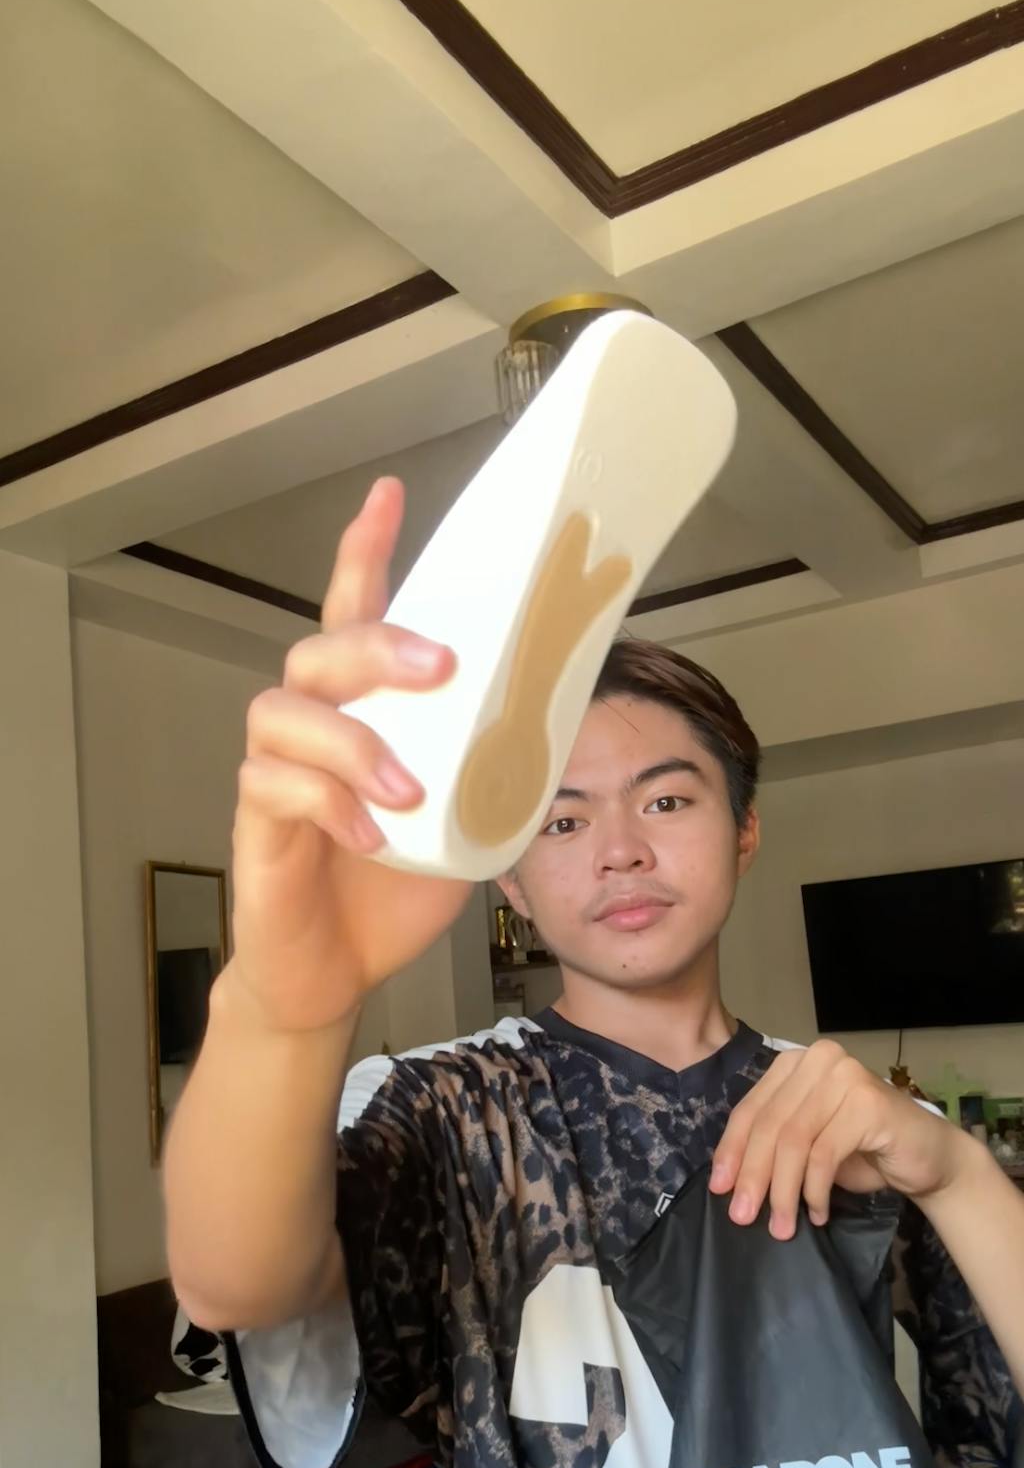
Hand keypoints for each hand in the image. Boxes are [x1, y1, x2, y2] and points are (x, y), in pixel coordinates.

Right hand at [228, 477, 470, 1033]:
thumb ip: (490, 761)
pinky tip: (370, 833)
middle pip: (320, 650)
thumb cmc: (392, 887)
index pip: (353, 612)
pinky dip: (328, 803)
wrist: (335, 971)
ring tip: (410, 788)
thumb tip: (561, 711)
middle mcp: (312, 728)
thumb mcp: (465, 815)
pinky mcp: (258, 824)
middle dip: (379, 646)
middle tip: (442, 667)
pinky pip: (274, 789)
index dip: (366, 552)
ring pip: (284, 712)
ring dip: (356, 741)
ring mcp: (277, 774)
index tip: (388, 496)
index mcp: (363, 712)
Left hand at [710, 1041, 971, 1238]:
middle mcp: (819, 1060)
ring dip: (783, 1190)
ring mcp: (845, 1076)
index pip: (751, 1109)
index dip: (731, 1151)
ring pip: (793, 1140)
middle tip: (743, 1216)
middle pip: (769, 1125)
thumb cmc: (864, 1151)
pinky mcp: (868, 1102)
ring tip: (782, 1226)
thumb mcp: (807, 1145)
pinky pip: (824, 1154)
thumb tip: (727, 1180)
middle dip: (753, 1175)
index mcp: (796, 1063)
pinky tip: (817, 1213)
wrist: (929, 1157)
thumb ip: (772, 1147)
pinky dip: (814, 1190)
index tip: (719, 1188)